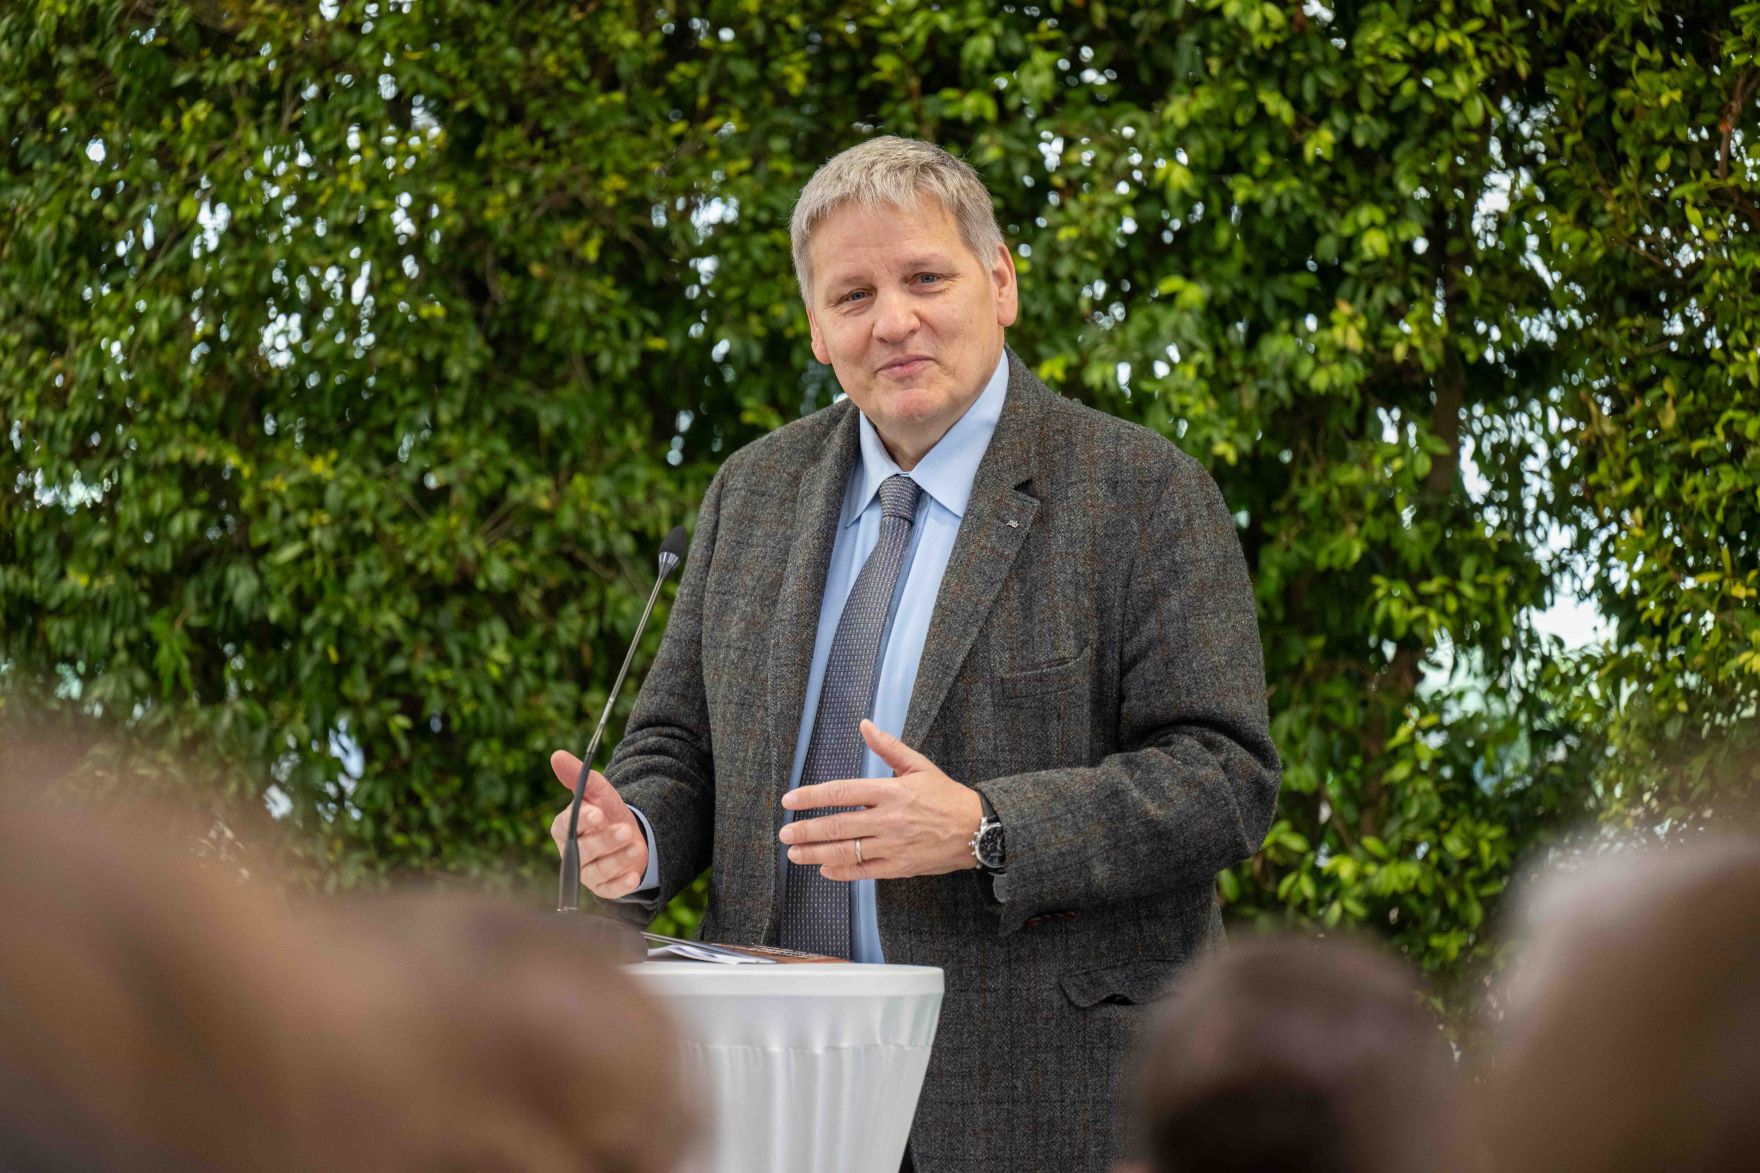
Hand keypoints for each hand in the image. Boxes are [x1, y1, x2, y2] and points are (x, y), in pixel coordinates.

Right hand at [548, 750, 649, 899]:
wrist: (628, 835)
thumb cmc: (607, 812)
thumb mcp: (598, 792)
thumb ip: (579, 776)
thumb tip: (557, 755)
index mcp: (564, 829)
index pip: (566, 826)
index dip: (582, 820)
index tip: (598, 813)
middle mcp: (571, 853)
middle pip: (584, 850)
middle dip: (606, 840)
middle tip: (626, 830)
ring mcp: (586, 873)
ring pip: (599, 870)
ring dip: (619, 859)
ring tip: (638, 846)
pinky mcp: (603, 887)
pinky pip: (610, 890)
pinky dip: (622, 885)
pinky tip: (634, 876)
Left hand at [778, 720, 983, 881]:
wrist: (977, 829)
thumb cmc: (946, 796)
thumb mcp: (919, 765)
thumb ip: (888, 746)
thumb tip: (864, 725)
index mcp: (890, 791)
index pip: (841, 792)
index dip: (811, 797)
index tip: (789, 801)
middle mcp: (887, 820)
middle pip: (837, 825)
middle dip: (806, 830)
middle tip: (785, 833)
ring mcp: (892, 846)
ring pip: (845, 852)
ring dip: (815, 853)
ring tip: (794, 854)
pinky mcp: (899, 868)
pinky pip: (863, 872)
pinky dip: (841, 872)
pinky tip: (824, 870)